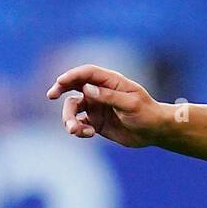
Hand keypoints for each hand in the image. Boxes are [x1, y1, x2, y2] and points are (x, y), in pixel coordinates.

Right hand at [46, 64, 165, 147]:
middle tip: (51, 95)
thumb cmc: (147, 114)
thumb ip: (109, 96)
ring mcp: (96, 107)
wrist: (155, 132)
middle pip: (73, 86)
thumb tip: (86, 89)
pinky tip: (88, 134)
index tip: (60, 82)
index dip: (71, 75)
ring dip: (69, 118)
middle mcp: (100, 92)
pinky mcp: (95, 123)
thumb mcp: (131, 104)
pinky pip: (79, 124)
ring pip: (73, 108)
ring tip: (75, 130)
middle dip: (60, 89)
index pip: (86, 73)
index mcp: (110, 82)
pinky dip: (78, 129)